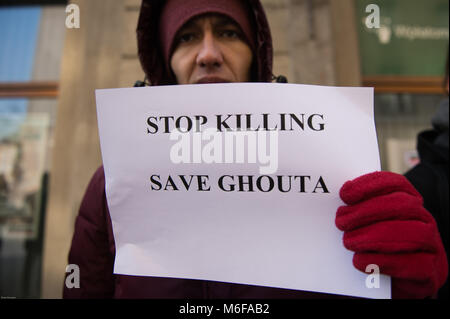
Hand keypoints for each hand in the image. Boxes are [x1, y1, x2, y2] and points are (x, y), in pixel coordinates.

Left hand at [336, 171, 447, 298]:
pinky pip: (414, 265)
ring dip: (374, 237)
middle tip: (341, 221)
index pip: (396, 184)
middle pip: (403, 205)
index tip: (345, 194)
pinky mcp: (430, 273)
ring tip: (349, 242)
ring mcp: (432, 246)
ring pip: (413, 234)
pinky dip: (382, 262)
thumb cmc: (377, 249)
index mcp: (409, 203)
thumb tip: (339, 204)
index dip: (370, 185)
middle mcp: (424, 220)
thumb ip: (359, 212)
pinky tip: (360, 261)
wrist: (395, 282)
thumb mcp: (369, 225)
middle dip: (367, 211)